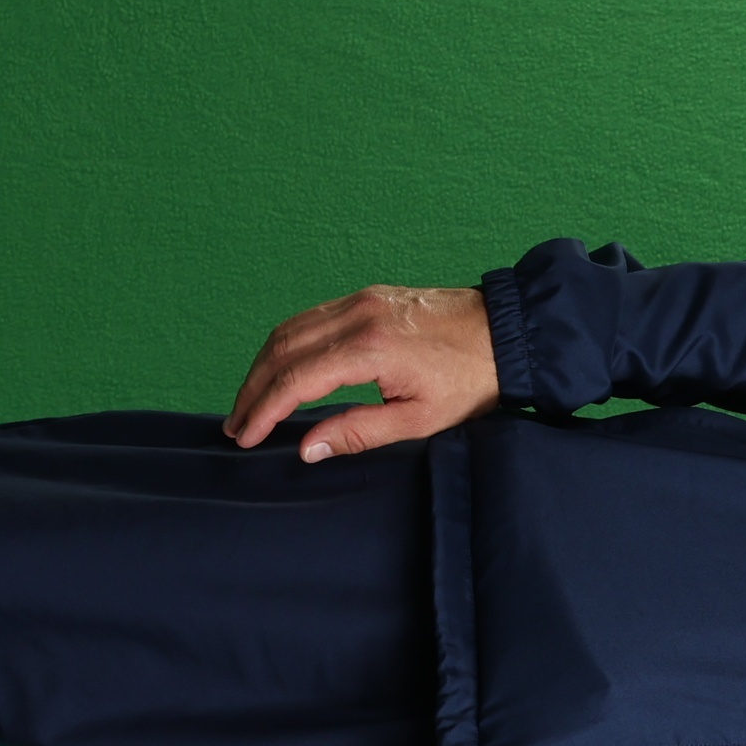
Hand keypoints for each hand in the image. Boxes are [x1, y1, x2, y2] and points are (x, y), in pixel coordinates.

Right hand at [225, 284, 500, 459]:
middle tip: (236, 424)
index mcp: (369, 349)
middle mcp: (357, 316)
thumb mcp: (421, 420)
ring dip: (264, 365)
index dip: (263, 411)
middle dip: (253, 389)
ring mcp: (361, 301)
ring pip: (291, 329)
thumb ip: (358, 432)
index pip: (295, 380)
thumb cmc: (473, 382)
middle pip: (282, 349)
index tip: (244, 436)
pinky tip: (281, 369)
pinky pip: (312, 317)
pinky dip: (287, 344)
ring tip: (250, 401)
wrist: (510, 333)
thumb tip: (306, 448)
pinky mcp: (369, 297)